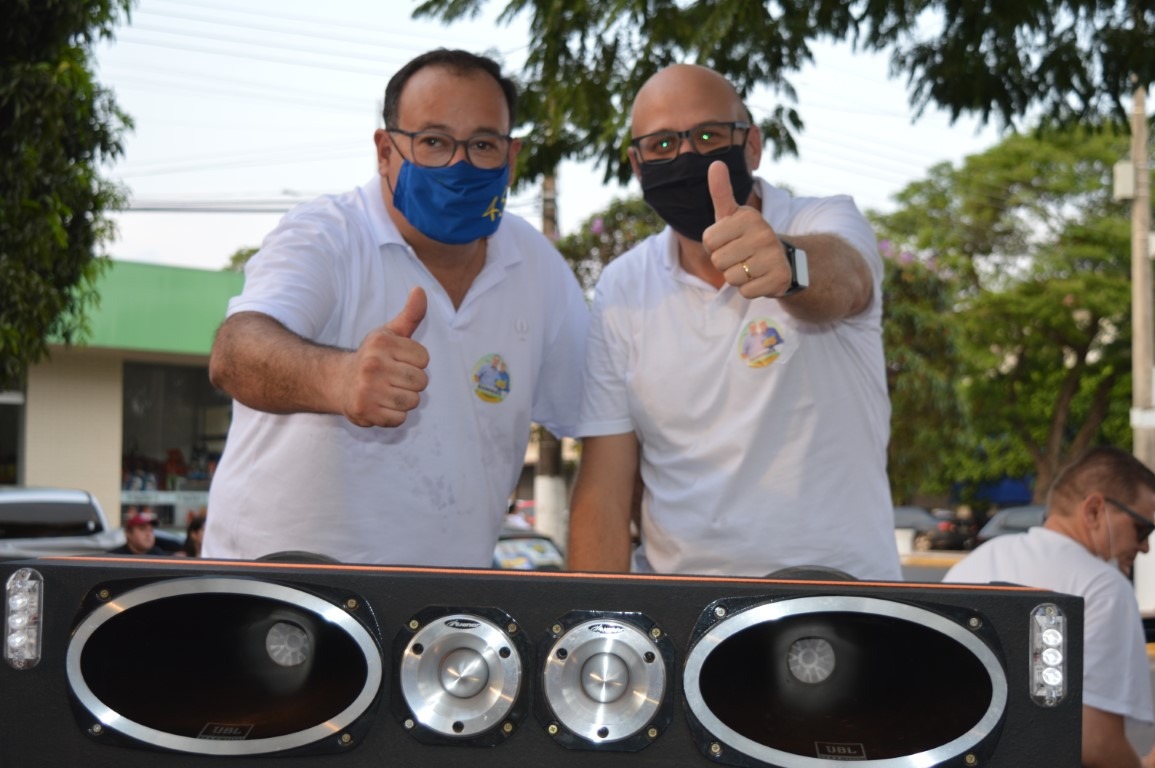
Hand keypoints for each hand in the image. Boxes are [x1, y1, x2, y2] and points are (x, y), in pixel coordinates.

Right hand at [340, 286, 429, 427]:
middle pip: (421, 382)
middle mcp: (373, 364)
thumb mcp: (390, 333)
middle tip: (393, 379)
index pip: (424, 359)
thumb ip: (410, 315)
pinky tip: (381, 405)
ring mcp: (368, 389)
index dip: (416, 362)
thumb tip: (420, 290)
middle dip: (412, 383)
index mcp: (382, 343)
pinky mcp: (365, 411)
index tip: (399, 361)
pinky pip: (399, 418)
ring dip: (404, 400)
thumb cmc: (373, 357)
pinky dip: (394, 416)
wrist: (338, 382)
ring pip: (412, 401)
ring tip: (387, 392)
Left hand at [703, 160, 793, 298]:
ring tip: (751, 266)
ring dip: (737, 277)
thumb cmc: (747, 236)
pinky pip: (746, 292)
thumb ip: (721, 192)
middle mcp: (763, 233)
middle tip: (741, 256)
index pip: (708, 241)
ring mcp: (773, 256)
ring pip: (731, 278)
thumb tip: (715, 163)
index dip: (714, 245)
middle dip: (725, 263)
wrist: (783, 260)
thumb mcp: (733, 215)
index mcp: (748, 217)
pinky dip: (749, 289)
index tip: (730, 240)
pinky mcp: (779, 278)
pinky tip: (760, 277)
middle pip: (718, 261)